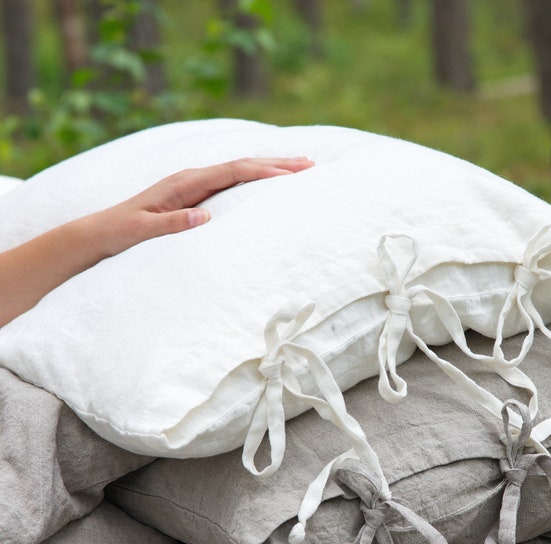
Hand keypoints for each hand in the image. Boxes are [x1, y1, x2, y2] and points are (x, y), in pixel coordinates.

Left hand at [94, 156, 314, 256]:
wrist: (101, 232)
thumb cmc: (121, 233)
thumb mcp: (143, 231)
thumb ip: (172, 224)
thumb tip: (205, 216)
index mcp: (184, 183)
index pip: (233, 171)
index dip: (265, 170)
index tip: (293, 174)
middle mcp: (192, 178)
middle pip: (242, 164)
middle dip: (277, 162)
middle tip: (310, 162)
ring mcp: (194, 185)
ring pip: (240, 171)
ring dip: (270, 168)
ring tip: (299, 168)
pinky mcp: (195, 195)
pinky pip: (232, 183)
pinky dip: (255, 179)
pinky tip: (268, 182)